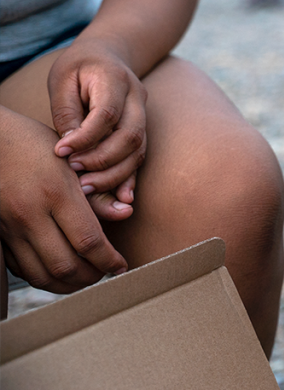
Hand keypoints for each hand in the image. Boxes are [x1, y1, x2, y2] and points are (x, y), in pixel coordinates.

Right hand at [1, 108, 127, 292]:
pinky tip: (56, 269)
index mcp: (56, 193)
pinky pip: (21, 267)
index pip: (89, 241)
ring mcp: (10, 227)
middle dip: (91, 277)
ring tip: (84, 277)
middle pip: (65, 266)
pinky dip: (42, 276)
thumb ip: (97, 192)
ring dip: (67, 284)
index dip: (109, 260)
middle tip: (105, 273)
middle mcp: (31, 214)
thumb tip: (126, 214)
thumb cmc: (34, 144)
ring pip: (41, 274)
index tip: (121, 266)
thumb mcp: (71, 160)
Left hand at [48, 38, 147, 219]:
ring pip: (139, 150)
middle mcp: (137, 97)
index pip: (107, 113)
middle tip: (75, 173)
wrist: (108, 55)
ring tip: (87, 188)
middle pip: (130, 135)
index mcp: (115, 79)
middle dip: (102, 160)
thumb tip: (67, 150)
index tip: (61, 152)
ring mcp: (144, 114)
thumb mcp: (63, 80)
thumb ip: (67, 112)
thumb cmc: (79, 67)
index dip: (85, 137)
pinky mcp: (142, 129)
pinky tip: (119, 197)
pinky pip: (140, 156)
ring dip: (114, 174)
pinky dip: (130, 178)